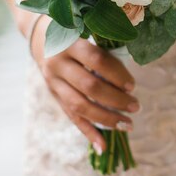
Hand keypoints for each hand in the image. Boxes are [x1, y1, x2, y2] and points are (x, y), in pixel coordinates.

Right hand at [29, 16, 139, 153]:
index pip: (96, 60)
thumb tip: (130, 75)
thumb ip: (103, 47)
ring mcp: (53, 82)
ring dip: (106, 119)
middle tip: (136, 106)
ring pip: (80, 106)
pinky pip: (71, 117)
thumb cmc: (73, 30)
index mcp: (69, 43)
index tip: (133, 85)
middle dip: (115, 100)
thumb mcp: (85, 29)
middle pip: (89, 87)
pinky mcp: (54, 95)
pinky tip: (103, 146)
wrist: (40, 34)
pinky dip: (88, 132)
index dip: (116, 74)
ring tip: (128, 125)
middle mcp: (58, 64)